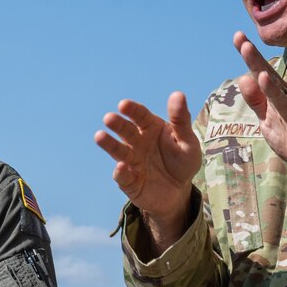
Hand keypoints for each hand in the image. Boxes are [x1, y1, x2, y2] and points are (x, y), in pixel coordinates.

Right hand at [94, 93, 201, 250]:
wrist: (179, 192)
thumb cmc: (182, 162)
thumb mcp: (187, 142)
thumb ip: (181, 120)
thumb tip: (178, 94)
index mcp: (151, 128)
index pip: (140, 115)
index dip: (132, 110)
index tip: (124, 105)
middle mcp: (137, 142)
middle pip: (126, 131)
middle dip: (117, 124)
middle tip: (109, 118)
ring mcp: (131, 161)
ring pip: (118, 151)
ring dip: (109, 144)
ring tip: (99, 136)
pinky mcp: (128, 181)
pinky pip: (123, 176)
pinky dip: (121, 172)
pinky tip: (122, 167)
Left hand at [233, 32, 286, 185]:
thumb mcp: (268, 120)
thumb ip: (256, 101)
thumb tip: (243, 78)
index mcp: (280, 96)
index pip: (261, 74)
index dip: (250, 57)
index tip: (238, 38)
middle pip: (267, 73)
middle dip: (252, 55)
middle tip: (238, 35)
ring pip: (274, 84)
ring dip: (259, 66)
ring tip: (247, 48)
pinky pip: (283, 105)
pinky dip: (272, 91)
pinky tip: (263, 78)